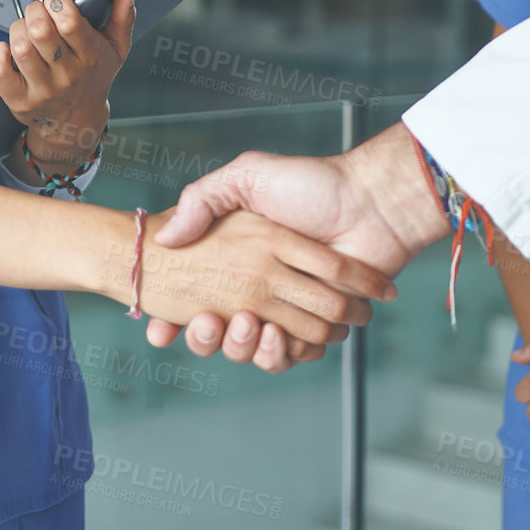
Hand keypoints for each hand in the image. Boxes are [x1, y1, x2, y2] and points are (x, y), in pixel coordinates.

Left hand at [0, 0, 135, 171]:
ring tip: (25, 30)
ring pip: (20, 47)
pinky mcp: (20, 101)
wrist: (76, 121)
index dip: (57, 3)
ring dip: (17, 29)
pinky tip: (7, 48)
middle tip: (38, 12)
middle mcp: (67, 76)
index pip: (70, 24)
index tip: (56, 0)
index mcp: (91, 57)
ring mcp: (42, 90)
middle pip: (40, 31)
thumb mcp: (116, 50)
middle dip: (34, 11)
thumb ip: (122, 18)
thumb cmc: (94, 77)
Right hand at [145, 126, 451, 370]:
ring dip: (242, 346)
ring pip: (250, 349)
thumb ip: (203, 198)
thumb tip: (166, 238)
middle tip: (209, 321)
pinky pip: (290, 354)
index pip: (192, 296)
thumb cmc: (312, 183)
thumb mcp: (248, 175)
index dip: (170, 319)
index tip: (159, 329)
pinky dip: (281, 353)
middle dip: (206, 337)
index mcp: (238, 258)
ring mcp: (287, 308)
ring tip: (247, 324)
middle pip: (217, 332)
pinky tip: (277, 334)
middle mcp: (258, 287)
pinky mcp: (317, 325)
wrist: (370, 204)